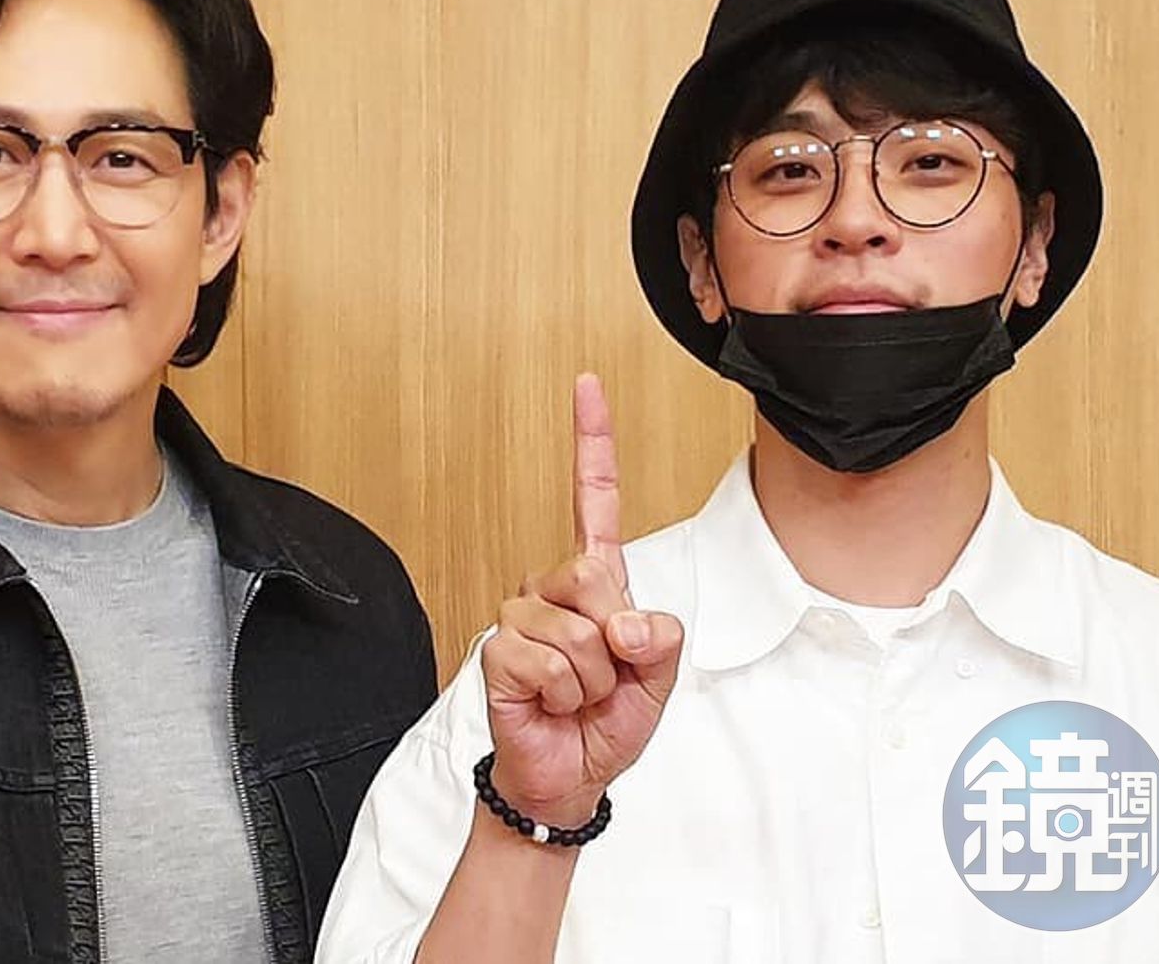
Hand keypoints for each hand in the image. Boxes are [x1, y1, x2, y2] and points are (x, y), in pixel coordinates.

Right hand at [481, 373, 684, 827]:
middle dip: (616, 642)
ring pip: (575, 630)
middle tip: (608, 674)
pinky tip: (551, 701)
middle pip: (594, 577)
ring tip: (580, 694)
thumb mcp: (660, 675)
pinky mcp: (498, 650)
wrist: (571, 774)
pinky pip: (544, 661)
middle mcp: (554, 587)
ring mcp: (521, 615)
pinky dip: (562, 693)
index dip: (591, 440)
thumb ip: (659, 636)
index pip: (592, 497)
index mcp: (597, 580)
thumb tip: (621, 619)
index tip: (587, 385)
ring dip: (592, 678)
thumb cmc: (610, 719)